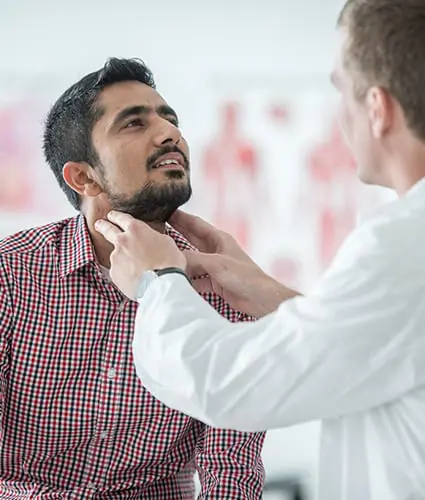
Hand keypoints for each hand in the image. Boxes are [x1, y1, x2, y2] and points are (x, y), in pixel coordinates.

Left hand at [95, 211, 185, 299]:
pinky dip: (124, 272)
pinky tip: (134, 276)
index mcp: (136, 229)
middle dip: (102, 225)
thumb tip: (152, 240)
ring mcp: (115, 258)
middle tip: (99, 224)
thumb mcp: (167, 242)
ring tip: (135, 266)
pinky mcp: (114, 273)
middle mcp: (122, 241)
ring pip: (116, 254)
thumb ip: (153, 237)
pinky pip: (118, 270)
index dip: (116, 216)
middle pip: (107, 229)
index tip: (112, 215)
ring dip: (121, 257)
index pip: (121, 217)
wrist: (162, 286)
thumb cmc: (168, 263)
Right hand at [169, 210, 298, 316]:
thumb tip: (171, 258)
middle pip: (191, 240)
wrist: (260, 299)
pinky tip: (174, 280)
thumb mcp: (217, 264)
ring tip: (160, 255)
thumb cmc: (245, 277)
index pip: (196, 224)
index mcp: (219, 240)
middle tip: (157, 228)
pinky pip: (195, 279)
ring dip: (178, 259)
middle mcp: (216, 251)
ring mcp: (215, 267)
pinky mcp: (214, 282)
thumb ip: (194, 259)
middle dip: (175, 234)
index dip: (181, 217)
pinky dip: (186, 279)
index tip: (165, 210)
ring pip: (191, 260)